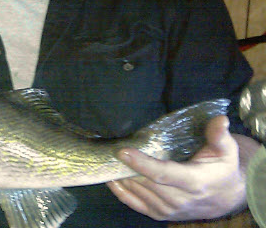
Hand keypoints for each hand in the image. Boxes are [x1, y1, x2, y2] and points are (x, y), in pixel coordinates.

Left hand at [107, 115, 258, 220]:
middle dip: (125, 166)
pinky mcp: (159, 214)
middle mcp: (180, 199)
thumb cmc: (222, 167)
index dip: (141, 163)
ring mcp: (168, 209)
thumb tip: (219, 119)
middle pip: (145, 182)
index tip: (123, 151)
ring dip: (121, 175)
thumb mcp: (226, 150)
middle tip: (108, 147)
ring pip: (137, 191)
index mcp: (194, 182)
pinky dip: (120, 191)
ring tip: (108, 157)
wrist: (225, 196)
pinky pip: (134, 203)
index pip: (163, 174)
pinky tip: (110, 177)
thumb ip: (219, 135)